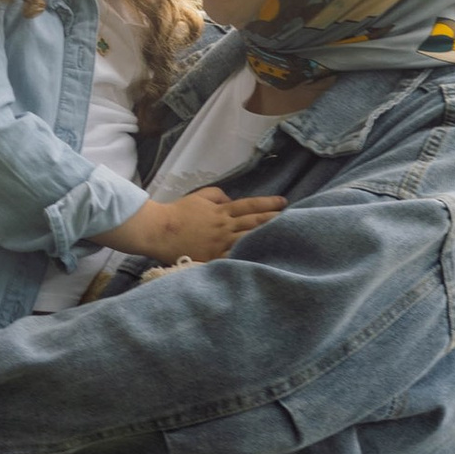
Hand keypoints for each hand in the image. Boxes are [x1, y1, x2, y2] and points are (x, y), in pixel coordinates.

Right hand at [107, 186, 283, 267]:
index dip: (268, 203)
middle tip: (295, 218)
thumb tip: (232, 200)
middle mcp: (224, 226)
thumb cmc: (178, 212)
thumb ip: (218, 195)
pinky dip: (249, 257)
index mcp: (221, 211)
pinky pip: (234, 257)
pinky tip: (263, 258)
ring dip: (267, 237)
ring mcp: (220, 244)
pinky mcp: (213, 258)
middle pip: (254, 222)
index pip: (250, 205)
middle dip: (275, 219)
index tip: (284, 202)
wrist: (159, 230)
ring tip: (284, 236)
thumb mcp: (199, 196)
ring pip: (248, 239)